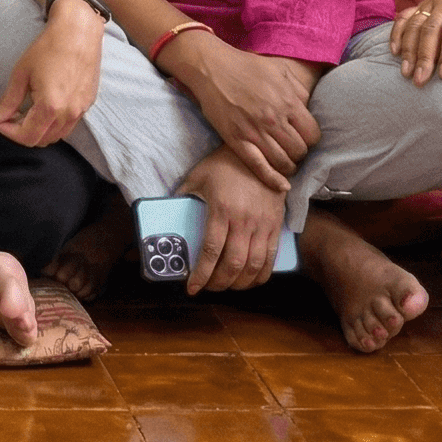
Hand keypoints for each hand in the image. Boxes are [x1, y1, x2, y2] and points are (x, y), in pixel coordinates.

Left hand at [0, 1, 100, 147]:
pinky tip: (43, 107)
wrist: (78, 31)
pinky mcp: (88, 103)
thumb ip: (7, 102)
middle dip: (21, 133)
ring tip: (25, 113)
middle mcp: (69, 113)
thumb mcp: (21, 74)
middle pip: (41, 140)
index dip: (8, 132)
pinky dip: (53, 124)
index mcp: (50, 107)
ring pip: (56, 136)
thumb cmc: (48, 48)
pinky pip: (68, 125)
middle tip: (9, 117)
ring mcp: (81, 110)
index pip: (27, 136)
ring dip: (38, 131)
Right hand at [161, 32, 319, 191]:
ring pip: (283, 162)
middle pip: (300, 151)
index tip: (304, 139)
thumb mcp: (281, 70)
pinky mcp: (237, 140)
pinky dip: (273, 180)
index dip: (311, 140)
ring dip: (288, 167)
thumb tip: (309, 108)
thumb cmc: (246, 66)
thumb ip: (299, 90)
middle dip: (300, 154)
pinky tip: (282, 187)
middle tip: (293, 151)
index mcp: (288, 102)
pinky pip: (259, 167)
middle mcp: (275, 120)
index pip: (313, 135)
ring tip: (286, 164)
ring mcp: (255, 132)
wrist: (212, 68)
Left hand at [176, 149, 287, 293]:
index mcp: (221, 210)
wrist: (260, 153)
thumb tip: (165, 212)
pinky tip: (250, 280)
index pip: (211, 251)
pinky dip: (261, 274)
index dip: (201, 274)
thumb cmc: (223, 164)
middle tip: (208, 288)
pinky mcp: (276, 225)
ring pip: (254, 265)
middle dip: (219, 283)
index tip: (192, 288)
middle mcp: (243, 220)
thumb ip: (181, 196)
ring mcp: (262, 224)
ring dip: (240, 283)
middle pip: (233, 264)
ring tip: (227, 286)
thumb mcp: (197, 177)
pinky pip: (271, 257)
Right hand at [390, 0, 441, 85]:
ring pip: (415, 23)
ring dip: (408, 48)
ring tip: (407, 72)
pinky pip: (405, 17)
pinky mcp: (424, 5)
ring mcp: (433, 1)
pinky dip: (397, 33)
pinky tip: (395, 52)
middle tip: (420, 79)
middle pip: (430, 27)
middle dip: (424, 56)